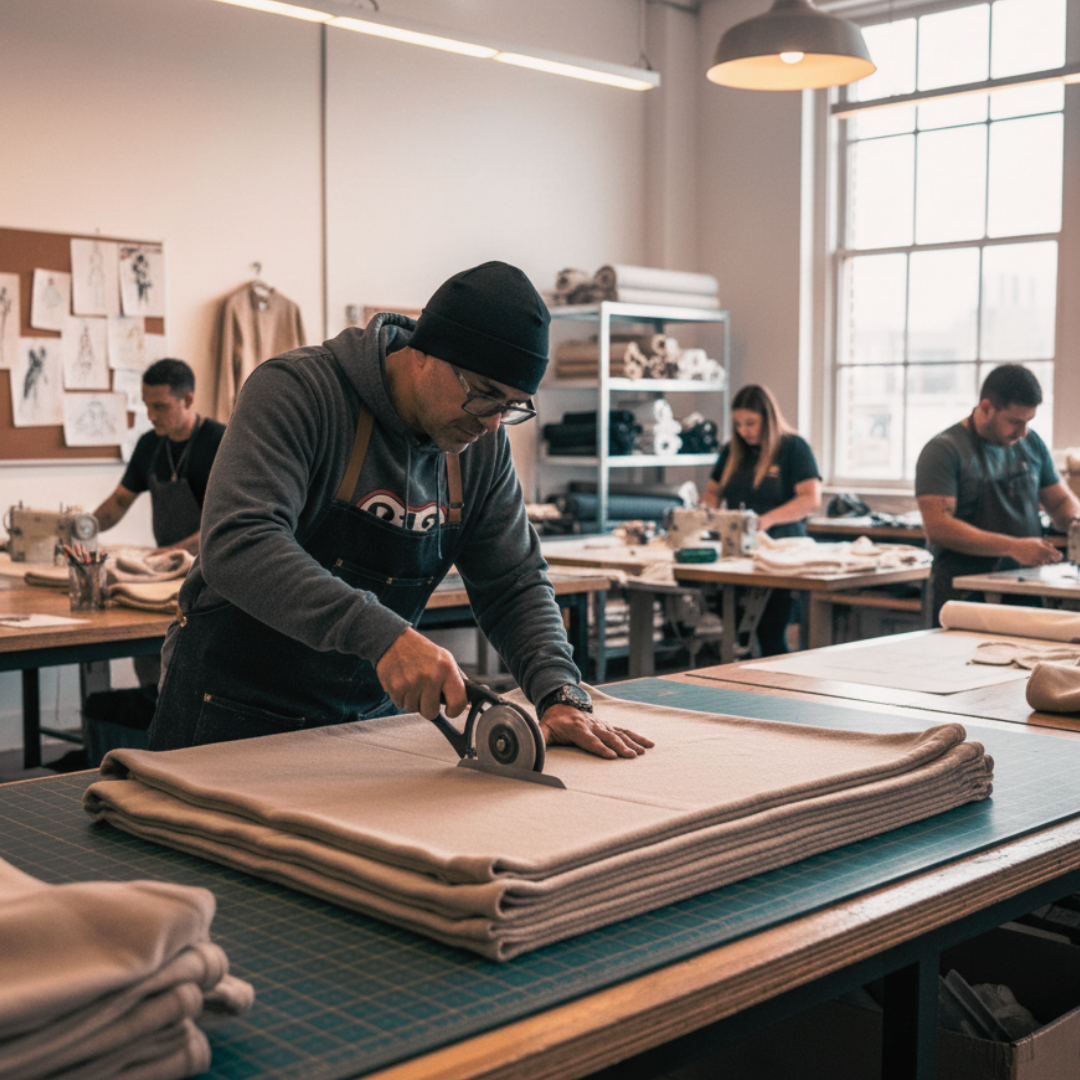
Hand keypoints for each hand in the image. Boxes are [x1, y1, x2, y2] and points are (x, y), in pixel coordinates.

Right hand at [375, 627, 466, 719]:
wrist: (395, 641)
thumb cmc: (423, 652)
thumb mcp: (445, 659)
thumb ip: (457, 681)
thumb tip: (467, 704)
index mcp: (447, 668)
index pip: (458, 701)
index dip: (454, 711)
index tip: (450, 710)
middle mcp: (430, 676)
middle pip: (431, 712)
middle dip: (428, 707)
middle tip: (426, 694)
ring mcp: (412, 682)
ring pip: (414, 710)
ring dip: (413, 702)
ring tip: (413, 685)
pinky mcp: (395, 687)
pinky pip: (401, 705)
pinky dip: (401, 698)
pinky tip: (403, 683)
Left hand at [539, 705, 654, 759]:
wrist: (562, 704)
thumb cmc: (553, 722)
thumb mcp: (543, 729)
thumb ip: (539, 738)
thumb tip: (532, 748)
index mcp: (577, 728)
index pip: (590, 740)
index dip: (600, 748)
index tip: (611, 756)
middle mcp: (592, 725)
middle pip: (608, 737)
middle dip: (620, 747)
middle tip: (631, 757)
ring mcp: (602, 725)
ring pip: (619, 733)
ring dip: (632, 742)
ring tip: (643, 752)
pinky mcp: (608, 725)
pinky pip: (625, 731)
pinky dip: (637, 737)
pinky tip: (649, 744)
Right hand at [1009, 536, 1062, 566]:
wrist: (1013, 547)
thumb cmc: (1026, 542)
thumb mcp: (1038, 540)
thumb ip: (1047, 544)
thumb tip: (1053, 548)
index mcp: (1043, 548)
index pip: (1056, 554)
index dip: (1059, 556)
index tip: (1060, 556)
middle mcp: (1040, 555)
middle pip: (1051, 559)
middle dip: (1052, 558)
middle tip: (1051, 556)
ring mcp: (1035, 560)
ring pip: (1044, 562)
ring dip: (1044, 559)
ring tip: (1037, 553)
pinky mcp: (1030, 564)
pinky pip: (1038, 564)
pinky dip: (1038, 561)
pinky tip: (1032, 556)